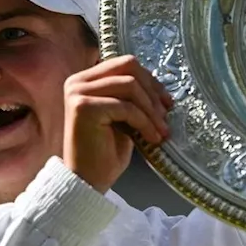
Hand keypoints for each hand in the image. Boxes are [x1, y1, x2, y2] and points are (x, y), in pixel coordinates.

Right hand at [63, 55, 172, 193]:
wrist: (87, 181)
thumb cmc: (105, 153)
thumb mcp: (123, 117)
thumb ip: (132, 97)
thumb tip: (159, 87)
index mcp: (85, 80)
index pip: (125, 64)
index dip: (150, 80)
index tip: (167, 102)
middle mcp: (77, 82)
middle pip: (128, 67)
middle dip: (153, 91)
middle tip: (167, 115)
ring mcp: (78, 93)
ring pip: (130, 85)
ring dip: (151, 110)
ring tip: (162, 131)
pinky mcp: (84, 107)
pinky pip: (126, 107)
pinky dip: (144, 122)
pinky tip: (152, 138)